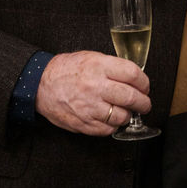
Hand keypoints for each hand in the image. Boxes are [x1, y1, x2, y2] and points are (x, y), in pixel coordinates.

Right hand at [35, 51, 150, 135]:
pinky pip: (108, 130)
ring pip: (122, 117)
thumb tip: (135, 79)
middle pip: (131, 98)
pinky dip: (113, 126)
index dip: (144, 82)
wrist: (41, 84)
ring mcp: (89, 106)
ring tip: (125, 111)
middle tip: (144, 104)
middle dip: (143, 103)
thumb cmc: (67, 70)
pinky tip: (110, 119)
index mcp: (99, 66)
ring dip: (128, 116)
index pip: (133, 74)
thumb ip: (113, 67)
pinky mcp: (83, 123)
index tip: (145, 87)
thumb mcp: (91, 57)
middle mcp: (95, 86)